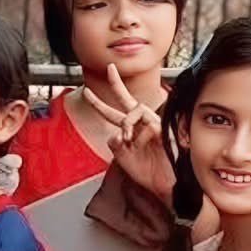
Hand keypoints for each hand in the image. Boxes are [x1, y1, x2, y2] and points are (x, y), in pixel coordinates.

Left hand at [81, 65, 174, 202]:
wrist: (164, 183)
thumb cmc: (147, 172)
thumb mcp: (122, 158)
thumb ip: (115, 144)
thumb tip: (117, 131)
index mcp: (129, 131)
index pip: (112, 113)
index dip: (98, 103)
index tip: (86, 91)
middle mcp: (140, 124)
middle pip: (127, 99)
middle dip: (117, 83)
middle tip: (110, 67)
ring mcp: (152, 124)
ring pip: (135, 109)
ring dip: (126, 122)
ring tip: (127, 139)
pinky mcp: (163, 127)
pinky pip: (146, 121)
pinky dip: (138, 132)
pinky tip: (137, 143)